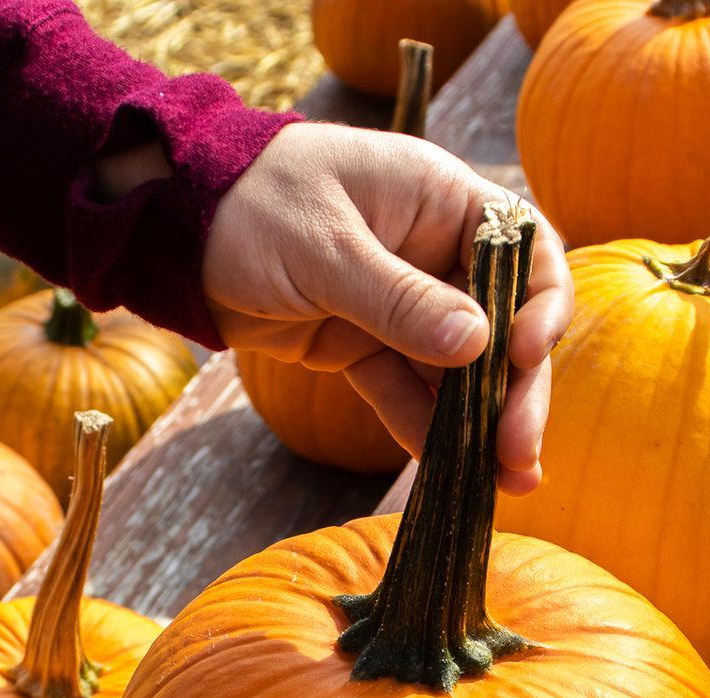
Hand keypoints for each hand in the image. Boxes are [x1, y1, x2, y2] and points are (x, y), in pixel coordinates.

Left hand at [201, 122, 574, 494]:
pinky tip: (446, 473)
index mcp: (440, 200)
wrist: (172, 231)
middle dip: (514, 391)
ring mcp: (398, 304)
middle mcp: (432, 251)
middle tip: (520, 453)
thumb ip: (399, 300)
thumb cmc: (248, 205)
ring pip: (456, 370)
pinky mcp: (361, 346)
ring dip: (478, 425)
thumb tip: (479, 347)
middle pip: (498, 325)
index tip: (522, 354)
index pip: (524, 250)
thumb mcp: (325, 248)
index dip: (537, 304)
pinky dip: (424, 429)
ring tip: (502, 484)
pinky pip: (403, 392)